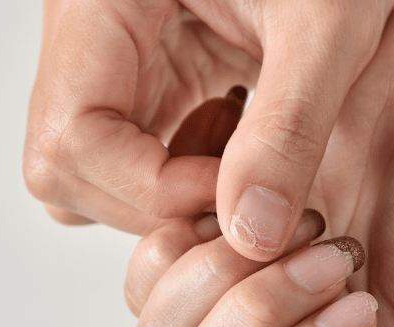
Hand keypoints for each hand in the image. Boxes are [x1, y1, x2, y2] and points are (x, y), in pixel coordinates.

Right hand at [23, 0, 393, 238]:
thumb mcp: (327, 21)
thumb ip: (290, 126)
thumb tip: (252, 237)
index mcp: (101, 2)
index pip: (69, 139)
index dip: (148, 191)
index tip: (234, 196)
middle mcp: (88, 32)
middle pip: (66, 166)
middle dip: (155, 201)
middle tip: (243, 187)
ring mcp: (112, 56)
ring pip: (92, 169)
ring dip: (166, 191)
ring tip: (243, 153)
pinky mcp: (146, 72)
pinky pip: (130, 152)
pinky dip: (181, 172)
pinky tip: (238, 140)